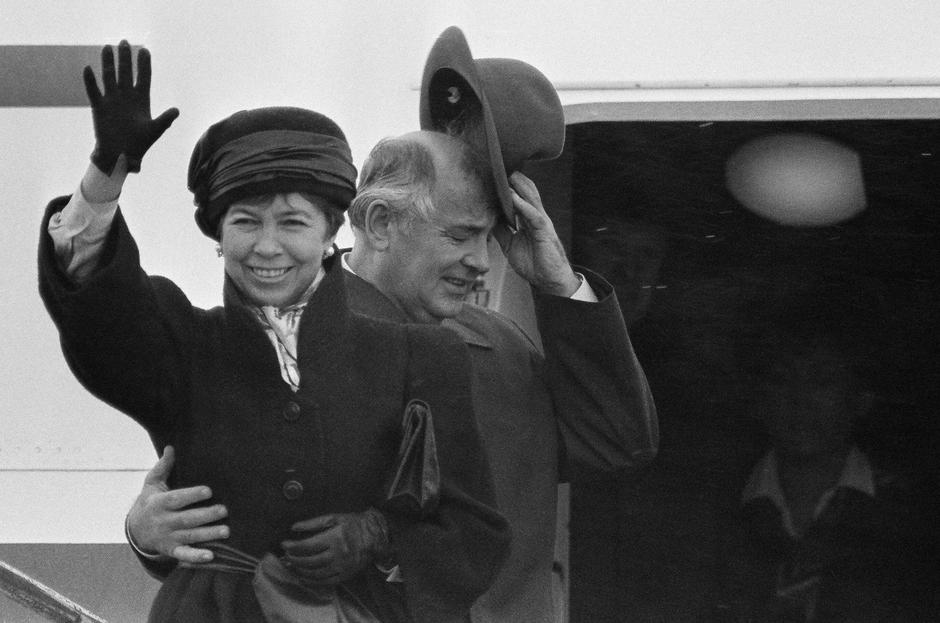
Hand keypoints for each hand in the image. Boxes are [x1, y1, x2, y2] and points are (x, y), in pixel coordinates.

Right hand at [83, 40, 178, 173]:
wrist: (121, 155)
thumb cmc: (139, 144)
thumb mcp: (154, 131)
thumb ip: (164, 120)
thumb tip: (176, 110)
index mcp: (141, 100)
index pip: (144, 77)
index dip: (144, 64)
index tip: (145, 50)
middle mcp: (126, 96)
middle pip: (126, 72)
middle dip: (126, 58)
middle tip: (125, 42)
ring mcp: (112, 100)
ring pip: (109, 77)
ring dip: (108, 62)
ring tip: (108, 47)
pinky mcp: (99, 107)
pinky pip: (94, 91)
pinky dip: (90, 81)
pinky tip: (88, 68)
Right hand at [126, 446, 228, 562]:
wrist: (135, 529)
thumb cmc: (150, 501)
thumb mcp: (152, 484)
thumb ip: (162, 467)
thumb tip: (171, 447)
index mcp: (159, 503)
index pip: (176, 499)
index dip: (191, 495)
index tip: (208, 491)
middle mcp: (163, 521)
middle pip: (186, 519)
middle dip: (205, 516)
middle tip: (224, 510)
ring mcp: (167, 537)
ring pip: (189, 537)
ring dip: (208, 535)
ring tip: (226, 531)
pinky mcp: (171, 550)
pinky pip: (183, 555)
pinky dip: (196, 557)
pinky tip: (211, 555)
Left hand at [280, 509, 389, 584]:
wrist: (375, 535)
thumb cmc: (353, 524)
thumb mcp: (334, 518)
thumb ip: (313, 523)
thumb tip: (294, 528)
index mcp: (335, 537)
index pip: (308, 546)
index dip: (293, 546)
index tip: (284, 544)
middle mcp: (338, 554)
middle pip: (309, 561)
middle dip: (294, 559)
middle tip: (285, 556)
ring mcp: (342, 566)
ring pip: (316, 573)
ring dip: (300, 571)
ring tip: (291, 566)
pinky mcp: (346, 575)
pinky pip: (326, 581)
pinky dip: (312, 580)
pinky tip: (303, 576)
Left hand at [493, 171, 580, 296]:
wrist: (549, 281)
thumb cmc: (534, 263)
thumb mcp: (511, 245)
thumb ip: (502, 232)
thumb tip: (488, 220)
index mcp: (529, 219)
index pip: (519, 196)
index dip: (509, 185)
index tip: (495, 173)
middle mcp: (536, 217)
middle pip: (526, 192)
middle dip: (514, 179)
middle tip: (499, 165)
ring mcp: (542, 223)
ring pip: (531, 198)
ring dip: (519, 186)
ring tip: (507, 173)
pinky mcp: (544, 232)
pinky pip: (533, 215)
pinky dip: (523, 205)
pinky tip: (514, 198)